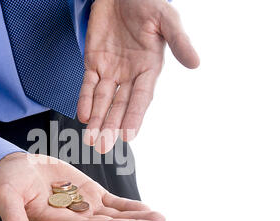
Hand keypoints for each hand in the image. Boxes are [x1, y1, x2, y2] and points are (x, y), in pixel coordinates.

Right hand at [0, 152, 164, 220]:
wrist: (18, 170)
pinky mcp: (90, 196)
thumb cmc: (9, 183)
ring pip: (114, 217)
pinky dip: (131, 207)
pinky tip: (148, 209)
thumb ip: (13, 218)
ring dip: (138, 220)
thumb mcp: (7, 197)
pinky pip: (113, 204)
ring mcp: (84, 209)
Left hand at [78, 0, 199, 152]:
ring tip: (91, 139)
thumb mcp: (166, 18)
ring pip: (102, 100)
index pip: (141, 98)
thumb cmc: (147, 2)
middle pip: (120, 105)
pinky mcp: (93, 63)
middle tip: (104, 146)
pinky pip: (87, 85)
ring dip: (97, 120)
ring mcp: (110, 70)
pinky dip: (85, 100)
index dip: (134, 116)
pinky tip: (83, 116)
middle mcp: (130, 74)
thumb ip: (178, 41)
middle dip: (112, 126)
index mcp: (149, 68)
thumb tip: (196, 63)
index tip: (128, 136)